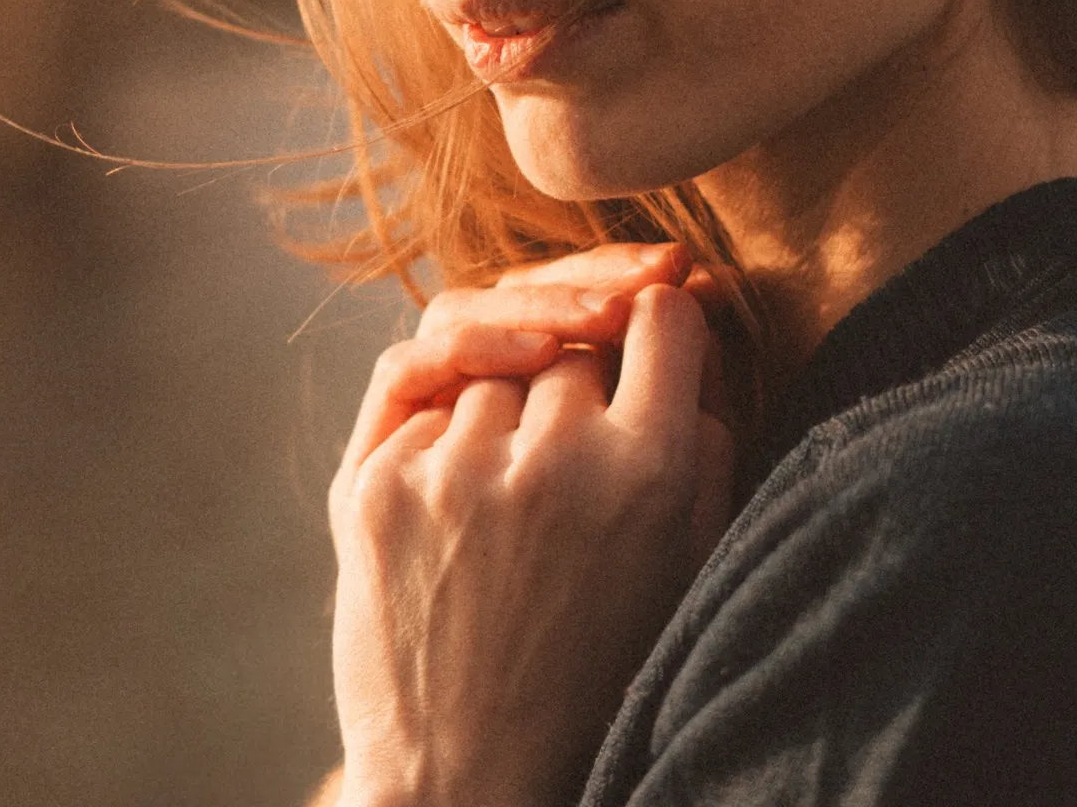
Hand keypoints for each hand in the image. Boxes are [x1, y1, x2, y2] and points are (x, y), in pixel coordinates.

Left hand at [329, 245, 734, 806]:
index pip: (661, 317)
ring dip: (505, 392)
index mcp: (649, 474)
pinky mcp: (373, 484)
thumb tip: (682, 316)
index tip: (651, 331)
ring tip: (514, 476)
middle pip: (573, 339)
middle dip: (581, 373)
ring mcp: (452, 467)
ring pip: (490, 359)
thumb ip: (702, 443)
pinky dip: (441, 411)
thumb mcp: (687, 568)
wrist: (468, 780)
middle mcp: (552, 457)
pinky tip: (460, 468)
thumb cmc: (595, 677)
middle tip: (578, 439)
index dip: (659, 316)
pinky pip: (416, 387)